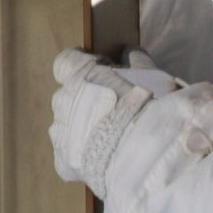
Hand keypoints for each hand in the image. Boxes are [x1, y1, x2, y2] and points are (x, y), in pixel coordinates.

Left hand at [50, 48, 171, 196]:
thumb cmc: (148, 106)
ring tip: (109, 139)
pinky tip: (101, 161)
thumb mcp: (151, 75)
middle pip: (68, 95)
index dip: (83, 66)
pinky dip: (81, 156)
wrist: (144, 152)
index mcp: (80, 75)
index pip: (67, 61)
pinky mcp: (64, 161)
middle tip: (113, 110)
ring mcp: (60, 132)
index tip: (100, 73)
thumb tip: (128, 50)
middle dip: (86, 99)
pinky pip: (68, 155)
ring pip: (66, 125)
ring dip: (82, 127)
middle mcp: (63, 100)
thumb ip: (136, 60)